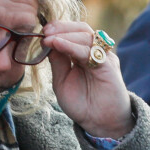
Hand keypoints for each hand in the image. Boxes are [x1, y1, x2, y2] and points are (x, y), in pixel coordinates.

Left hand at [42, 21, 133, 138]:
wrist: (99, 122)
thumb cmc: (81, 103)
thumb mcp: (62, 80)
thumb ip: (57, 62)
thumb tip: (47, 42)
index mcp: (84, 54)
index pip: (73, 33)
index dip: (58, 29)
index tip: (41, 31)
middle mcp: (95, 53)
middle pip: (81, 29)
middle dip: (61, 27)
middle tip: (44, 31)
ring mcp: (103, 57)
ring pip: (86, 36)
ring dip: (64, 35)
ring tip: (47, 37)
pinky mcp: (108, 65)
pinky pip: (88, 51)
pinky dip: (71, 46)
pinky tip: (57, 44)